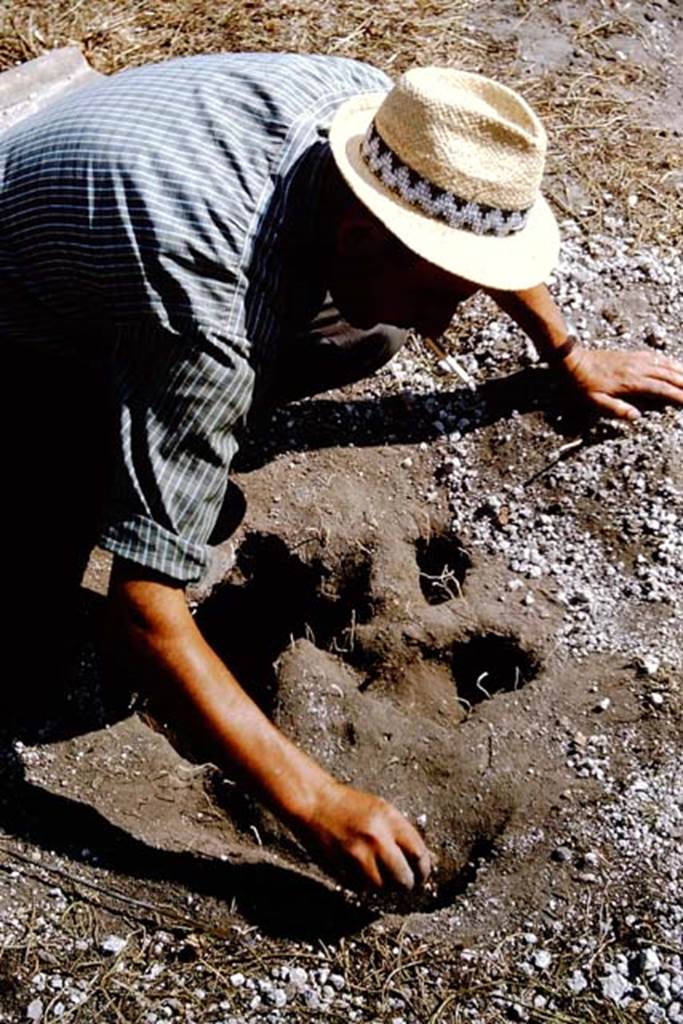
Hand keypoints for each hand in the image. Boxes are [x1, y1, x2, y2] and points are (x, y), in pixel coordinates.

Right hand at [302, 778, 431, 891]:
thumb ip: (400, 832)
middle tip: (404, 883)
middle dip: (406, 884)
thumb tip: (418, 861)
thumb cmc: (350, 805)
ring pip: (382, 887)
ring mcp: (357, 855)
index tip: (421, 875)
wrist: (315, 803)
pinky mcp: (341, 868)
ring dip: (384, 886)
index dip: (424, 870)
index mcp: (389, 820)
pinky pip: (361, 888)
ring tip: (380, 875)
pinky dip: (364, 885)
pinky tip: (361, 872)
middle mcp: (375, 838)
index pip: (418, 854)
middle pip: (403, 878)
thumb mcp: (381, 809)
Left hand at [561, 347, 682, 420]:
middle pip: (667, 375)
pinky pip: (655, 357)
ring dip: (679, 371)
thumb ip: (616, 409)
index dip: (677, 395)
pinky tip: (673, 364)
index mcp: (631, 383)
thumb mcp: (595, 401)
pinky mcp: (631, 355)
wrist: (574, 361)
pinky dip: (667, 361)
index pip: (660, 389)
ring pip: (664, 364)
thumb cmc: (583, 384)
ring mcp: (635, 360)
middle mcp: (637, 369)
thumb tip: (636, 416)